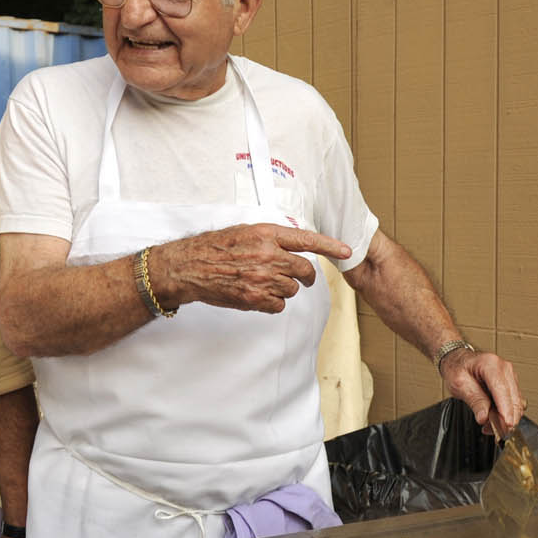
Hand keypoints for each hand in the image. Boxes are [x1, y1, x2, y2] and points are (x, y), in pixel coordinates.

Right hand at [152, 225, 352, 314]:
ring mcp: (262, 277)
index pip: (307, 240)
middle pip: (304, 271)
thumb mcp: (245, 232)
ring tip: (262, 282)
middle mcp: (267, 254)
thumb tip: (292, 246)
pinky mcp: (254, 297)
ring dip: (283, 289)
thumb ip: (270, 238)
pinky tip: (257, 294)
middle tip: (295, 277)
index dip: (330, 246)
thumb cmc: (214, 248)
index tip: (347, 251)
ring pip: (292, 290)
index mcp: (266, 234)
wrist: (189, 266)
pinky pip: (278, 305)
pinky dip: (271, 303)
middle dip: (304, 276)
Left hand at [442, 347, 524, 436]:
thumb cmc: (458, 368)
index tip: (506, 424)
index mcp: (491, 365)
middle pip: (514, 398)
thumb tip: (484, 417)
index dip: (506, 409)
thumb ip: (474, 400)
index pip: (502, 390)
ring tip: (490, 426)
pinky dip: (508, 413)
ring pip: (517, 403)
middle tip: (495, 432)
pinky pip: (514, 402)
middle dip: (507, 418)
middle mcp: (504, 369)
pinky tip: (495, 419)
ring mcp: (510, 376)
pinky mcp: (511, 384)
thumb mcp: (460, 385)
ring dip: (507, 418)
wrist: (459, 361)